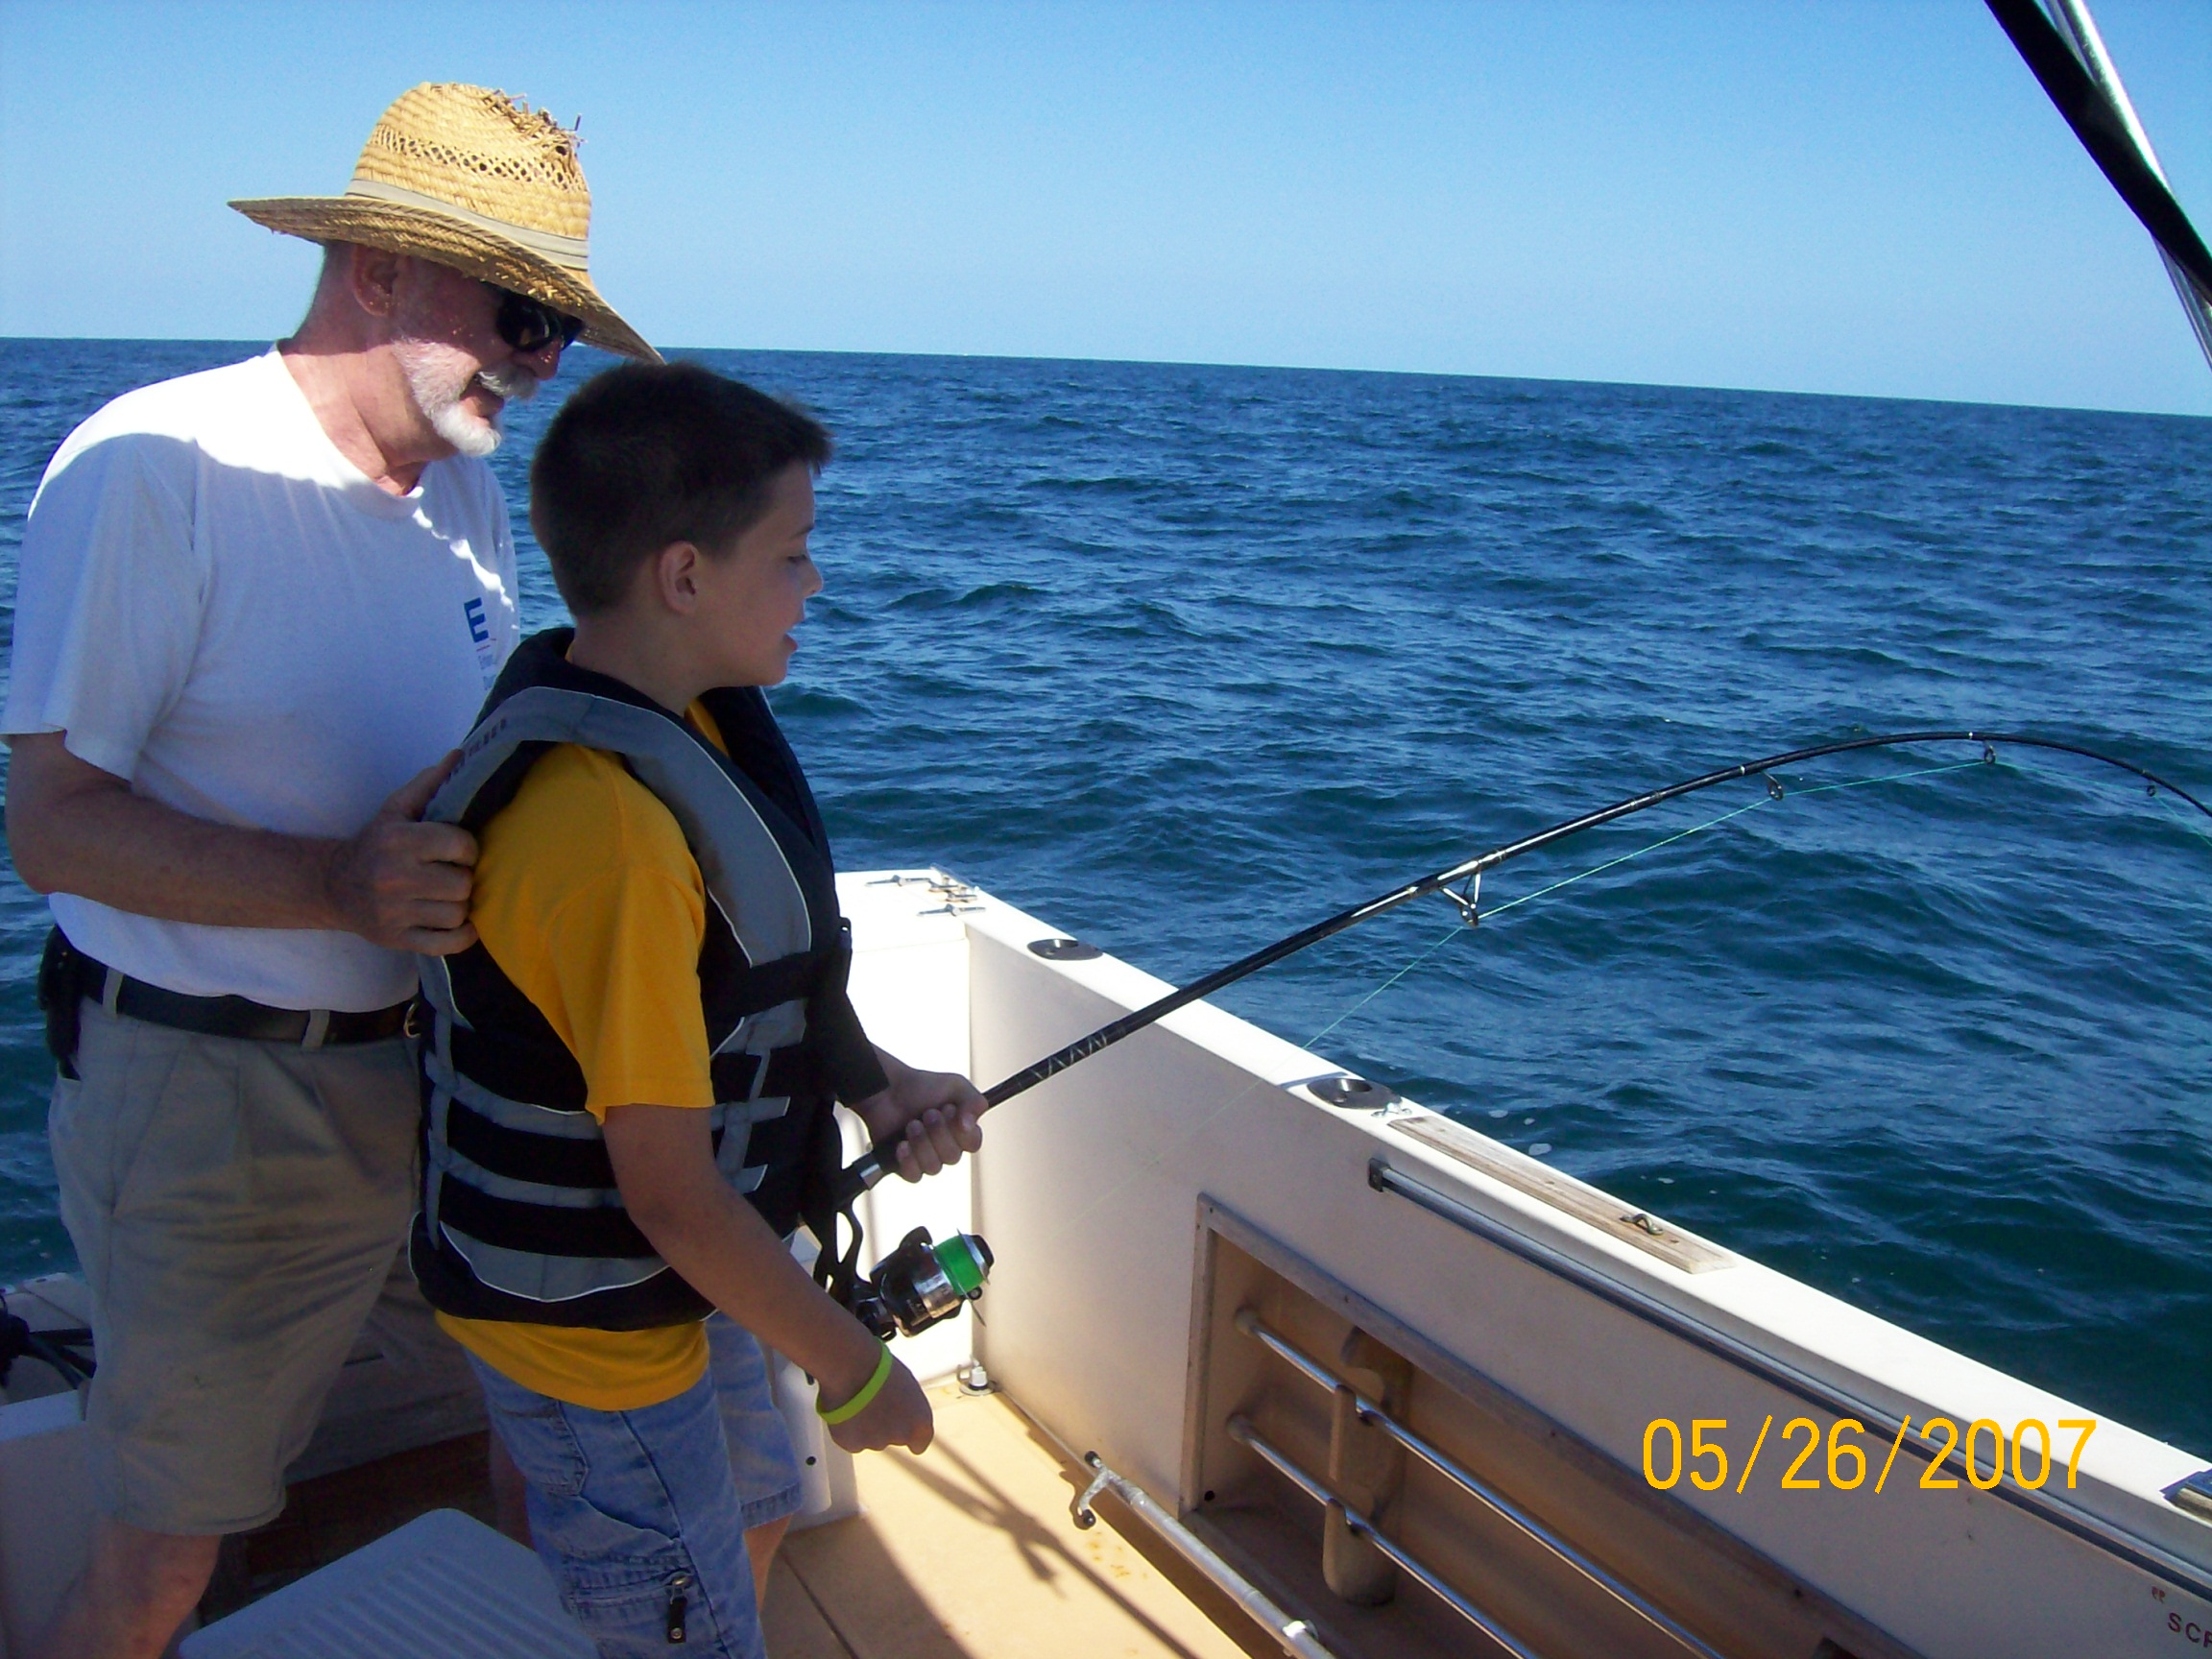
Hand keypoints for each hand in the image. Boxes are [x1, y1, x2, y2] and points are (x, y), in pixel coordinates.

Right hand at [323, 754, 479, 953]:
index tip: (459, 851)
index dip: (468, 849)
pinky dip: (461, 936)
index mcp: (399, 841)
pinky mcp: (396, 940)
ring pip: (458, 914)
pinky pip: (447, 945)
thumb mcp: (396, 809)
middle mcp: (395, 877)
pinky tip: (457, 923)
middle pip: (463, 884)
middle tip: (453, 874)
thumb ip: (430, 783)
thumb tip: (461, 755)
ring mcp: (395, 913)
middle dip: (464, 878)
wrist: (334, 885)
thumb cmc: (377, 843)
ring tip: (448, 896)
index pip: (461, 845)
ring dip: (460, 906)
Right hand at [824, 1351, 933, 1454]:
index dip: (910, 1435)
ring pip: (870, 1438)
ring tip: (856, 1400)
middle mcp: (902, 1436)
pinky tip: (845, 1409)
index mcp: (921, 1422)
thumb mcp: (907, 1387)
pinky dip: (848, 1429)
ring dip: (865, 1426)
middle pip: (894, 1437)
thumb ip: (908, 1407)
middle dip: (885, 1426)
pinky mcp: (854, 1444)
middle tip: (874, 1404)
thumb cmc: (881, 1368)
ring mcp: (877, 1443)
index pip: (920, 1442)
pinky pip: (851, 1439)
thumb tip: (901, 1412)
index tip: (903, 1428)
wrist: (853, 1367)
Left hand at [853, 1053, 984, 1181]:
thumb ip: (973, 1101)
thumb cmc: (921, 1087)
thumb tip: (970, 1125)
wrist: (887, 1090)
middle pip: (952, 1157)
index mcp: (961, 1131)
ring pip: (934, 1168)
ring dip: (921, 1143)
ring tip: (911, 1124)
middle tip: (927, 1113)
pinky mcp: (905, 1166)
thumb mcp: (955, 1085)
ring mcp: (926, 1158)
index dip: (961, 1131)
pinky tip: (901, 1143)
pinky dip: (908, 1159)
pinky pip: (914, 1176)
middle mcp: (945, 1147)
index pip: (973, 1143)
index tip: (949, 1110)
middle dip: (938, 1132)